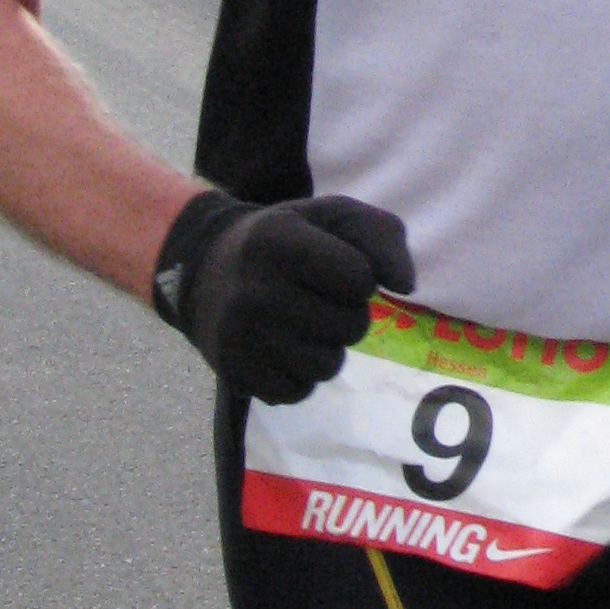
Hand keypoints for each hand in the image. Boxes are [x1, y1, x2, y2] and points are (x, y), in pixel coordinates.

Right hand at [152, 190, 415, 401]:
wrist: (203, 271)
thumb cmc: (284, 241)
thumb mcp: (331, 217)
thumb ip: (382, 236)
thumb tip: (406, 286)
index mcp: (278, 241)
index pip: (360, 278)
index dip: (358, 276)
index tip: (332, 268)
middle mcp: (255, 290)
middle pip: (351, 326)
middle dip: (345, 313)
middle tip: (314, 298)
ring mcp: (241, 337)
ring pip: (329, 365)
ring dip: (325, 347)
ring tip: (298, 323)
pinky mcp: (236, 374)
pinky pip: (300, 391)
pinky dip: (299, 374)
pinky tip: (279, 347)